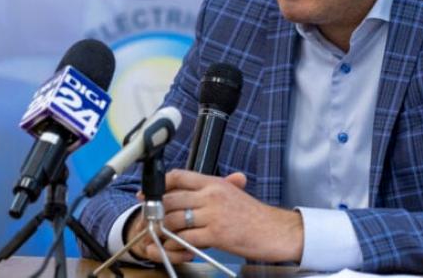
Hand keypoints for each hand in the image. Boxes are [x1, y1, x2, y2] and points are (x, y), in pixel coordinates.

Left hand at [124, 172, 248, 262]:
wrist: (275, 231)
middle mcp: (212, 195)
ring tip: (157, 235)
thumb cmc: (255, 216)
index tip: (148, 194)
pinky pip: (186, 238)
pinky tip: (173, 245)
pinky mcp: (216, 234)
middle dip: (155, 210)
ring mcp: (213, 215)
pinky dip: (175, 243)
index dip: (160, 185)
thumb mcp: (232, 194)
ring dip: (162, 229)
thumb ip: (210, 191)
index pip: (179, 176)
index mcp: (214, 183)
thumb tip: (187, 193)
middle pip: (171, 198)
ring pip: (175, 219)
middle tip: (148, 218)